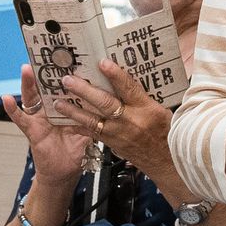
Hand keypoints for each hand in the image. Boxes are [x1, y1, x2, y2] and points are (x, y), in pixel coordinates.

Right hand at [0, 64, 91, 198]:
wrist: (65, 172)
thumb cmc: (75, 148)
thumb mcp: (88, 127)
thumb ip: (94, 113)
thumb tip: (113, 98)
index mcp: (64, 105)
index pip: (63, 84)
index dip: (64, 70)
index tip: (67, 54)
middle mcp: (50, 109)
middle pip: (46, 87)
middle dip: (45, 71)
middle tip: (46, 55)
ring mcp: (40, 118)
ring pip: (32, 97)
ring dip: (28, 83)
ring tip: (26, 69)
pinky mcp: (32, 131)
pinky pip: (21, 119)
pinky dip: (12, 109)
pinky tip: (7, 98)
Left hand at [62, 60, 182, 195]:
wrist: (166, 162)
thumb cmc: (167, 133)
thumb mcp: (162, 110)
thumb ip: (144, 95)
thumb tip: (126, 77)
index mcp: (146, 110)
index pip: (129, 88)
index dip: (115, 75)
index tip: (102, 63)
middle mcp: (130, 122)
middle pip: (105, 103)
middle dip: (84, 90)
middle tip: (68, 79)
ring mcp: (118, 135)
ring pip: (92, 120)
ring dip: (73, 110)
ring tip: (57, 100)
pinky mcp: (111, 144)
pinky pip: (91, 133)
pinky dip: (77, 126)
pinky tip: (64, 120)